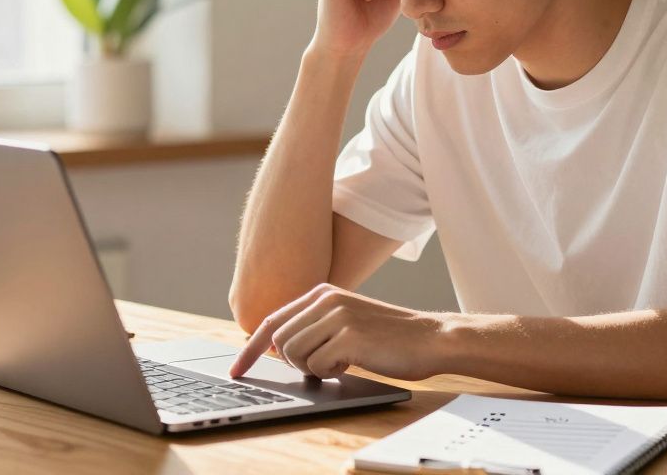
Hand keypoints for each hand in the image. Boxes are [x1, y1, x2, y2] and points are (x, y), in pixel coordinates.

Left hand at [227, 283, 448, 380]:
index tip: (237, 370)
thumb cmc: (388, 337)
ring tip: (342, 361)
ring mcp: (337, 316)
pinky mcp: (349, 336)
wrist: (430, 338)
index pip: (272, 321)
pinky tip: (354, 362)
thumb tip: (275, 346)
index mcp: (322, 293)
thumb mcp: (345, 320)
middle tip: (326, 364)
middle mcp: (326, 299)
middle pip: (280, 342)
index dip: (250, 348)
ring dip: (314, 368)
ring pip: (294, 355)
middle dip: (295, 363)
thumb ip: (313, 326)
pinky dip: (332, 372)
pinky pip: (317, 366)